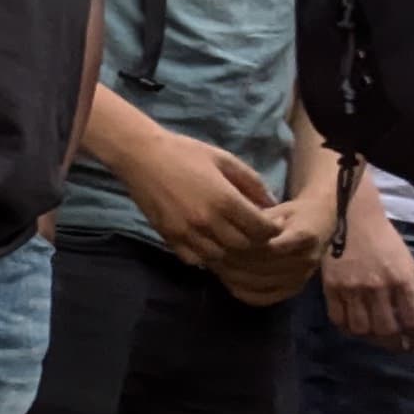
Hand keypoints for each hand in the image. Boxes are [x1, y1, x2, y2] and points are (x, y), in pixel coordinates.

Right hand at [121, 124, 286, 278]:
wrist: (141, 156)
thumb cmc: (186, 153)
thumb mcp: (225, 160)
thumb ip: (251, 182)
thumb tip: (272, 203)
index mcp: (225, 199)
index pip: (261, 229)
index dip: (272, 229)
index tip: (271, 223)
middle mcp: (207, 221)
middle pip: (244, 246)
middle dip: (255, 241)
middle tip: (254, 232)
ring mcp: (187, 233)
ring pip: (221, 257)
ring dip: (230, 251)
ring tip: (232, 239)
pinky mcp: (170, 238)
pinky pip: (195, 259)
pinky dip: (206, 256)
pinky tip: (208, 243)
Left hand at [216, 181, 335, 308]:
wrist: (321, 225)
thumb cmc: (295, 213)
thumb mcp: (278, 209)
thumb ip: (257, 220)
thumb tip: (228, 230)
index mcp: (305, 236)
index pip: (269, 247)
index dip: (243, 246)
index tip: (221, 240)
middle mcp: (306, 259)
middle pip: (263, 266)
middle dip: (234, 261)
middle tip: (210, 254)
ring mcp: (302, 277)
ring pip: (260, 283)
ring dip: (234, 276)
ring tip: (214, 265)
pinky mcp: (295, 289)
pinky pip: (264, 298)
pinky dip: (243, 291)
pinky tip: (228, 281)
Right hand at [323, 194, 413, 353]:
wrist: (351, 217)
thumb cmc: (384, 241)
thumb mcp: (408, 263)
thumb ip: (413, 292)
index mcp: (402, 279)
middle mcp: (378, 287)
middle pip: (386, 330)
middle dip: (395, 344)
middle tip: (398, 347)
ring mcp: (352, 288)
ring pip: (361, 329)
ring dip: (371, 339)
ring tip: (376, 337)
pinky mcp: (331, 287)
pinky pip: (338, 319)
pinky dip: (348, 329)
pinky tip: (355, 327)